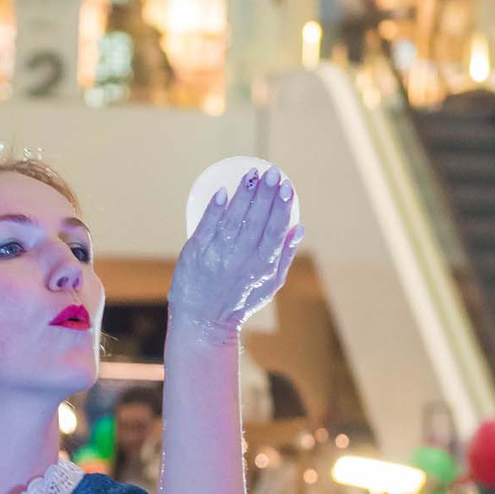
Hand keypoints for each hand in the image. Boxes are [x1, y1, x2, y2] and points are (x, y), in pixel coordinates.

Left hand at [168, 167, 301, 341]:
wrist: (203, 321)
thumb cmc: (240, 301)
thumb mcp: (270, 284)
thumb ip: (284, 255)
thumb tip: (299, 227)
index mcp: (261, 267)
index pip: (274, 231)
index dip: (281, 207)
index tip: (286, 186)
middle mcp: (240, 260)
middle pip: (255, 221)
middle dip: (265, 194)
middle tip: (271, 172)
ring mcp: (217, 256)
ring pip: (233, 219)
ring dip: (243, 195)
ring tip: (252, 175)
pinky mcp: (195, 253)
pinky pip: (207, 226)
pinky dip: (215, 209)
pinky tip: (223, 192)